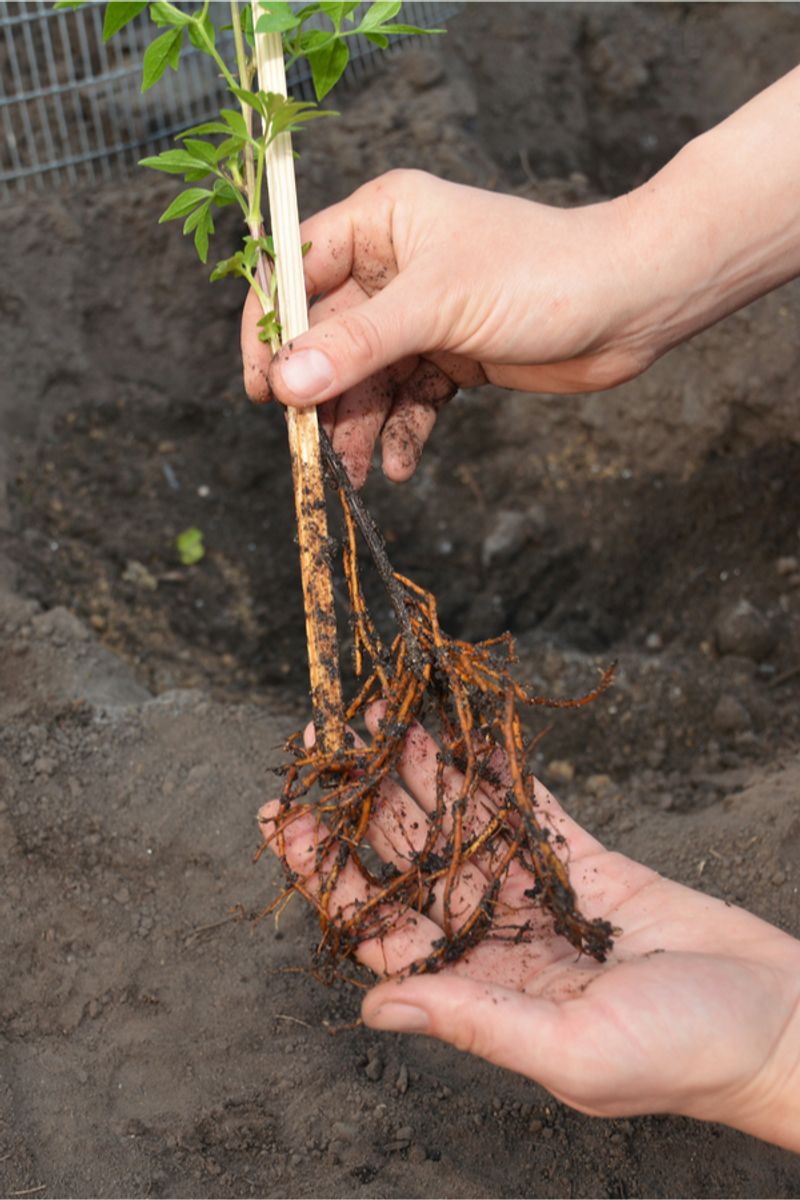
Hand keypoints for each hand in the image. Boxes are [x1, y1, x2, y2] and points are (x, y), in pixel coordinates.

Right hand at [242, 170, 645, 485]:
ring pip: (367, 376)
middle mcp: (395, 264)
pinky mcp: (452, 354)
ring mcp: (424, 313)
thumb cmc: (540, 275)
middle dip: (321, 395)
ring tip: (356, 475)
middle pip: (330, 336)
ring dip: (358, 425)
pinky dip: (400, 431)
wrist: (631, 306)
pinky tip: (399, 464)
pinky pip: (408, 398)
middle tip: (311, 450)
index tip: (263, 388)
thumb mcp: (437, 307)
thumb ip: (359, 345)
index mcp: (381, 222)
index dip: (272, 328)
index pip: (298, 270)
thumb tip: (286, 382)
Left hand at [258, 705, 799, 1150]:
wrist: (780, 1021)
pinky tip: (458, 734)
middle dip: (363, 802)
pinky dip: (494, 771)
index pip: (380, 926)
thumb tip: (372, 1006)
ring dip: (420, 773)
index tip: (286, 816)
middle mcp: (498, 938)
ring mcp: (541, 895)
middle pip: (411, 862)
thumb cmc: (685, 1054)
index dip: (328, 871)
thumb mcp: (571, 1052)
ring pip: (462, 825)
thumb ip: (472, 1022)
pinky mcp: (586, 862)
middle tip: (323, 741)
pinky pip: (527, 808)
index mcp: (481, 989)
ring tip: (379, 717)